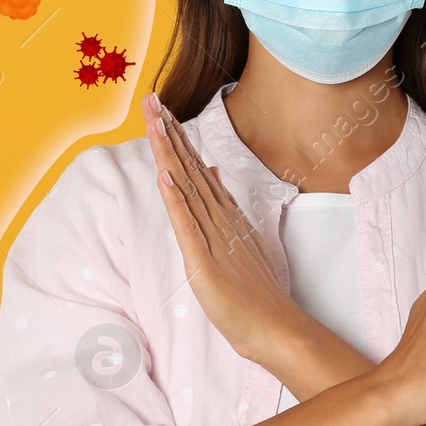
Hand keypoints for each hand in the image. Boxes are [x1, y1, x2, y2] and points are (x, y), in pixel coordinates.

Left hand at [141, 91, 304, 365]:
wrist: (275, 327)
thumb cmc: (254, 290)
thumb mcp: (237, 239)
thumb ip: (222, 206)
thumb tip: (212, 172)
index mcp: (222, 214)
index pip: (195, 168)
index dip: (177, 138)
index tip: (162, 110)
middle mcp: (217, 218)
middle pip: (188, 167)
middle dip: (168, 132)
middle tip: (151, 98)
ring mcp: (212, 237)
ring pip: (186, 187)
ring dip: (169, 153)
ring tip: (156, 122)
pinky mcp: (204, 262)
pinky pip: (186, 226)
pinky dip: (175, 200)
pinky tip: (164, 177)